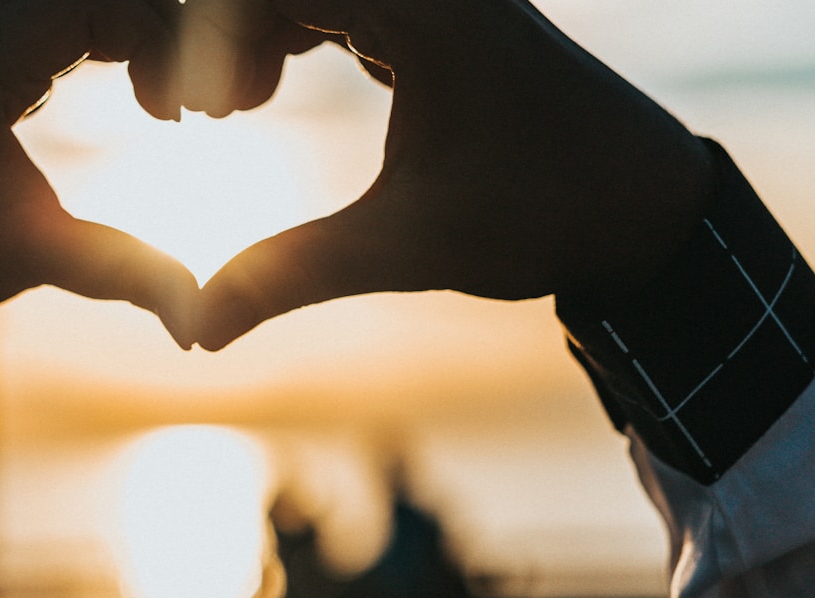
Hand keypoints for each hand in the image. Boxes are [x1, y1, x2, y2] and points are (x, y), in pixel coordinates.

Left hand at [0, 0, 196, 345]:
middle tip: (183, 106)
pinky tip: (126, 92)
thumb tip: (200, 325)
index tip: (183, 118)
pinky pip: (51, 10)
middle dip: (159, 32)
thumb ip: (124, 273)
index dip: (165, 44)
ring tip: (161, 102)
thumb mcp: (33, 260)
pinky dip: (102, 35)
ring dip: (132, 31)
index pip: (102, 1)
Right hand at [188, 0, 715, 349]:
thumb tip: (198, 328)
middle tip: (200, 115)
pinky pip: (339, 5)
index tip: (185, 115)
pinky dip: (289, 35)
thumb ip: (293, 274)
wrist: (647, 209)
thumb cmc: (543, 216)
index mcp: (422, 8)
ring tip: (230, 110)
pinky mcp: (442, 19)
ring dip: (252, 34)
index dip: (205, 38)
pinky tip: (265, 93)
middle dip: (221, 34)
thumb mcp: (408, 245)